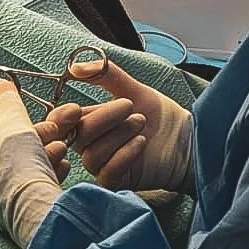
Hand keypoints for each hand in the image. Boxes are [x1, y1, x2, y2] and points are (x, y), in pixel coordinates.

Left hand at [0, 79, 62, 248]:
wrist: (35, 205)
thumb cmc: (16, 164)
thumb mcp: (12, 119)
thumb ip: (6, 99)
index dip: (0, 119)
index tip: (18, 115)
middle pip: (11, 146)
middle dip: (35, 135)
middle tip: (52, 130)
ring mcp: (7, 194)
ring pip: (29, 163)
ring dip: (47, 151)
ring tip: (60, 148)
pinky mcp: (27, 205)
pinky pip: (40, 181)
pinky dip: (52, 170)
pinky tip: (62, 166)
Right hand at [63, 57, 194, 193]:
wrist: (187, 139)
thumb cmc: (159, 117)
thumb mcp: (133, 89)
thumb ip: (105, 75)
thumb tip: (75, 66)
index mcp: (89, 123)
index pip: (60, 123)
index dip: (62, 117)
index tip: (77, 107)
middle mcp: (92, 145)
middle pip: (77, 137)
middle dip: (102, 119)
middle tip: (130, 106)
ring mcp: (104, 165)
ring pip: (92, 155)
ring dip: (117, 135)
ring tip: (141, 122)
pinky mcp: (118, 182)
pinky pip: (108, 173)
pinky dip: (123, 156)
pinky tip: (141, 143)